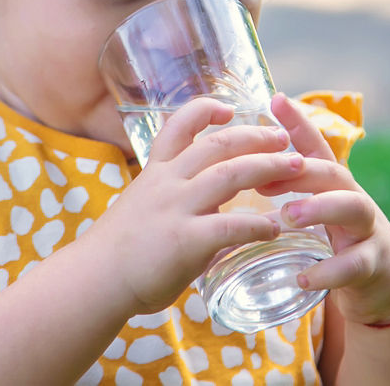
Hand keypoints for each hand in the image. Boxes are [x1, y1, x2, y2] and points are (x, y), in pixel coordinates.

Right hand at [84, 97, 304, 313]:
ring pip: (230, 174)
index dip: (205, 110)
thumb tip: (215, 209)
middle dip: (257, 137)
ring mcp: (176, 208)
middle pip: (218, 144)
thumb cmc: (119, 252)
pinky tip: (276, 228)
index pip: (179, 125)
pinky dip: (259, 224)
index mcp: (155, 172)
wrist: (93, 281)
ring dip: (268, 167)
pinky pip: (232, 225)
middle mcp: (167, 182)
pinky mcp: (186, 240)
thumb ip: (179, 202)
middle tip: (284, 139)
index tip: (229, 108)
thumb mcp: (144, 209)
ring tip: (296, 168)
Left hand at [264, 93, 389, 326]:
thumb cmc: (339, 241)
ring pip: (353, 207)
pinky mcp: (374, 265)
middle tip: (266, 180)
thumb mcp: (315, 212)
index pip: (316, 147)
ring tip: (289, 216)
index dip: (298, 123)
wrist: (386, 286)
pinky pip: (354, 265)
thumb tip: (233, 180)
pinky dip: (329, 272)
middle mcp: (353, 199)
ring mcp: (367, 230)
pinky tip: (303, 279)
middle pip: (334, 172)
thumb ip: (283, 197)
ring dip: (321, 208)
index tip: (274, 100)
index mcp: (333, 185)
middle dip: (303, 171)